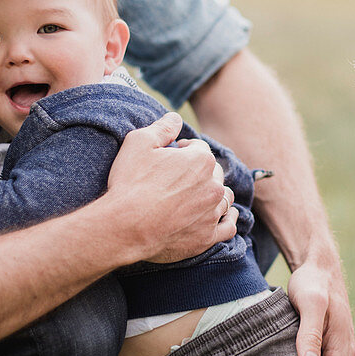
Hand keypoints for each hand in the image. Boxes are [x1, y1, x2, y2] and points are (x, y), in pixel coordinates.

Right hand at [107, 112, 236, 262]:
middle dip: (199, 171)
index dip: (183, 150)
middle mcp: (213, 185)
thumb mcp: (139, 142)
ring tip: (198, 196)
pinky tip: (223, 215)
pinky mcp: (208, 237)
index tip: (170, 157)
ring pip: (224, 197)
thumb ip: (162, 127)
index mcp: (201, 160)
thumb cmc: (130, 183)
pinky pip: (229, 226)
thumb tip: (176, 118)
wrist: (125, 226)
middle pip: (214, 172)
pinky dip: (227, 219)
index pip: (199, 148)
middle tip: (179, 178)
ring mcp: (213, 212)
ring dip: (214, 193)